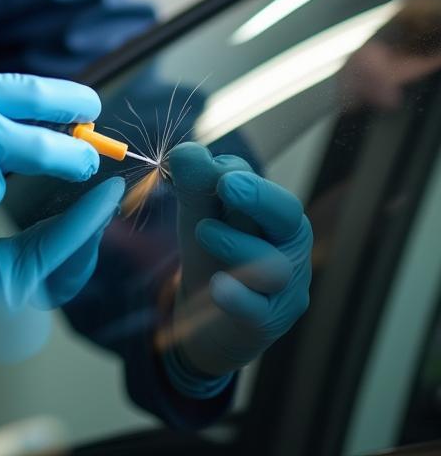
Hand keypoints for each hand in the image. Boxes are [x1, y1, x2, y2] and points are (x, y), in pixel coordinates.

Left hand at [165, 142, 312, 389]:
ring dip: (235, 244)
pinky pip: (258, 311)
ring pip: (274, 267)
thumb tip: (186, 151)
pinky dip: (237, 297)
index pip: (278, 199)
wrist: (206, 316)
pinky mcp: (264, 324)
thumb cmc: (214, 253)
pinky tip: (217, 286)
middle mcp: (289, 253)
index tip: (223, 176)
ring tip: (203, 232)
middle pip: (290, 223)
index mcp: (278, 220)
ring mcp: (282, 292)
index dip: (253, 185)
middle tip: (228, 186)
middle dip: (260, 200)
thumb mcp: (200, 214)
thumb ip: (195, 184)